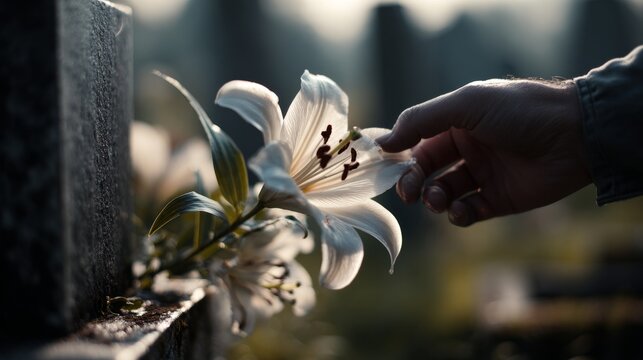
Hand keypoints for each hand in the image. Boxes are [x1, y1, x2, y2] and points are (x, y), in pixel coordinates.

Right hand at [376, 79, 591, 226]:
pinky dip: (458, 214)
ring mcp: (483, 175)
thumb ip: (421, 121)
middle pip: (426, 170)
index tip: (384, 167)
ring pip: (444, 192)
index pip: (417, 141)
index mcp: (457, 122)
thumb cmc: (519, 110)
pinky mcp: (499, 199)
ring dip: (434, 198)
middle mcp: (468, 148)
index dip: (399, 154)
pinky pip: (468, 211)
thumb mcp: (465, 104)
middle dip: (413, 182)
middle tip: (409, 192)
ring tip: (438, 199)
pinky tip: (460, 210)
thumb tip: (381, 142)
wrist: (574, 135)